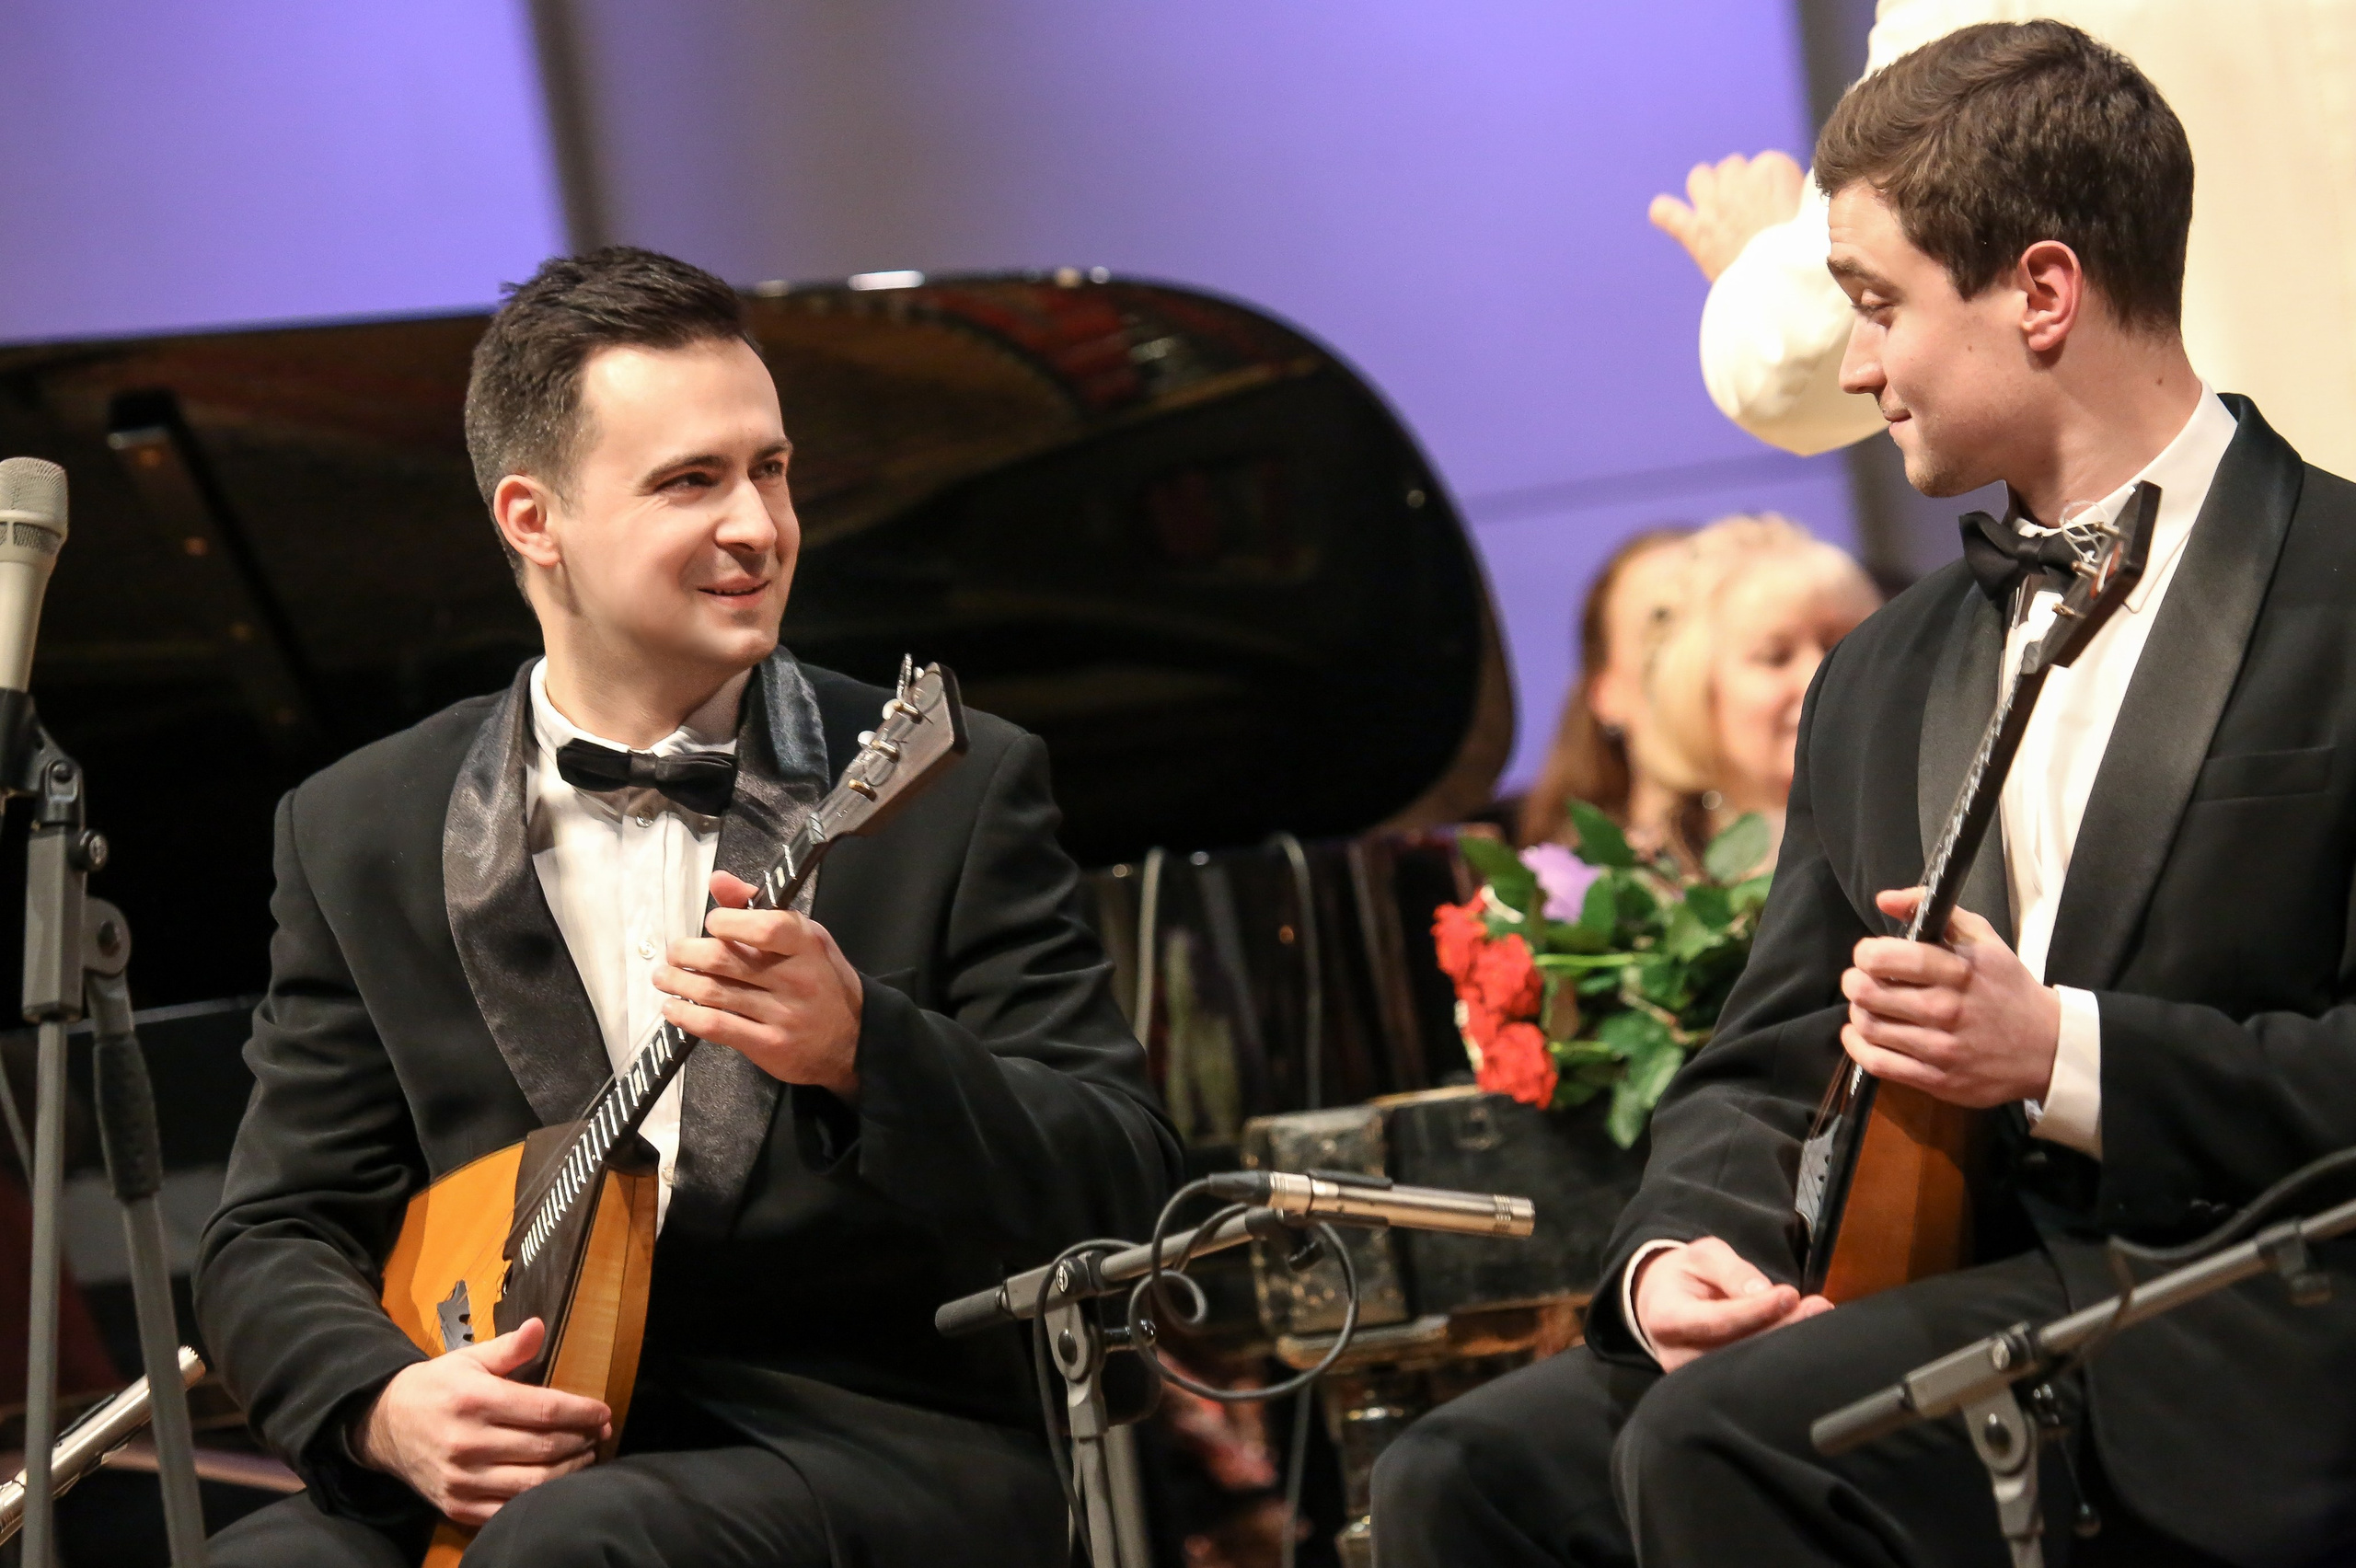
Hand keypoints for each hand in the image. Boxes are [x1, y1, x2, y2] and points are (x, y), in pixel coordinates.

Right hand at [355, 1318, 608, 1525]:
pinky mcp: (456, 1505)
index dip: (581, 1412)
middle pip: (544, 1447)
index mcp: (475, 1400)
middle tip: (601, 1434)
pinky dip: (538, 1501)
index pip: (544, 1409)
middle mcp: (467, 1442)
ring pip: (532, 1484)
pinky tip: (555, 1485)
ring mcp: (461, 1479)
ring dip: (568, 1471)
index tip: (604, 1412)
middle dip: (582, 1440)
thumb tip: (540, 1326)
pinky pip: (507, 1510)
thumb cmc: (437, 1387)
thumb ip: (508, 1348)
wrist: (385, 1426)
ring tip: (586, 1456)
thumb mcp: (469, 1359)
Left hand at [656, 870, 862, 1099]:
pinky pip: (717, 1027)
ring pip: (714, 993)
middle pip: (726, 960)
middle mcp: (797, 979)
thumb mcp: (804, 938)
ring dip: (678, 984)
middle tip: (673, 954)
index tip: (711, 923)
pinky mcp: (769, 1046)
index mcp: (806, 945)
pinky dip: (687, 1016)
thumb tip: (718, 880)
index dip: (727, 922)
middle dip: (687, 954)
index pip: (764, 927)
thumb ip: (760, 908)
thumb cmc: (822, 980)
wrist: (854, 1039)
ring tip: (664, 978)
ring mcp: (783, 1015)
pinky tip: (674, 1008)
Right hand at [1632, 1238, 1830, 1371]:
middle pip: (1736, 1350)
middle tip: (1818, 1306)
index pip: (1716, 1321)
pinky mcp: (1716, 1388)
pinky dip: (1779, 1354)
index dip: (1755, 1311)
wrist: (1666, 1300)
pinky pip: (1752, 1375)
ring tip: (1817, 1316)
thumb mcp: (1704, 1256)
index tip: (1789, 1295)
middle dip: (1780, 1328)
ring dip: (1786, 1344)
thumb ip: (1731, 1271)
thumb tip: (1762, 1291)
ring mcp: (1695, 1379)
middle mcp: (1677, 1356)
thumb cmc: (1688, 1275)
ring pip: (1747, 1367)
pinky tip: (1803, 1337)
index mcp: (1666, 1318)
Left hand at [1648, 150, 1804, 280]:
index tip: (1780, 209)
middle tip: (1751, 215)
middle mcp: (1739, 179)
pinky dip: (1665, 213)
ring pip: (1700, 177)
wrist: (1786, 286)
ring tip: (1717, 210)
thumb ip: (1800, 197)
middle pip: (1733, 169)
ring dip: (1706, 188)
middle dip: (1739, 187)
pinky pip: (1667, 213)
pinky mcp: (1694, 233)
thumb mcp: (1816, 215)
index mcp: (1774, 168)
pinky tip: (1664, 213)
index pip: (1767, 165)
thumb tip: (1792, 196)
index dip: (1772, 188)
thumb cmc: (1809, 255)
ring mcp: (1713, 204)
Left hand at [1840, 888, 2062, 1107]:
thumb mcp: (1983, 939)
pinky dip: (1856, 1046)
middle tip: (1860, 979)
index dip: (1865, 953)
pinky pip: (1877, 1064)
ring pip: (1869, 1027)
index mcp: (1959, 971)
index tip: (1868, 955)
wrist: (2048, 1047)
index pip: (1888, 958)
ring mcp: (1941, 1049)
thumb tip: (1884, 899)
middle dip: (1854, 981)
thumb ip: (1934, 910)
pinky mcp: (1937, 1080)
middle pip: (1869, 993)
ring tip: (1867, 1004)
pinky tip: (1860, 1034)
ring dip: (1857, 1011)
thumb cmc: (2008, 988)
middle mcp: (1947, 1010)